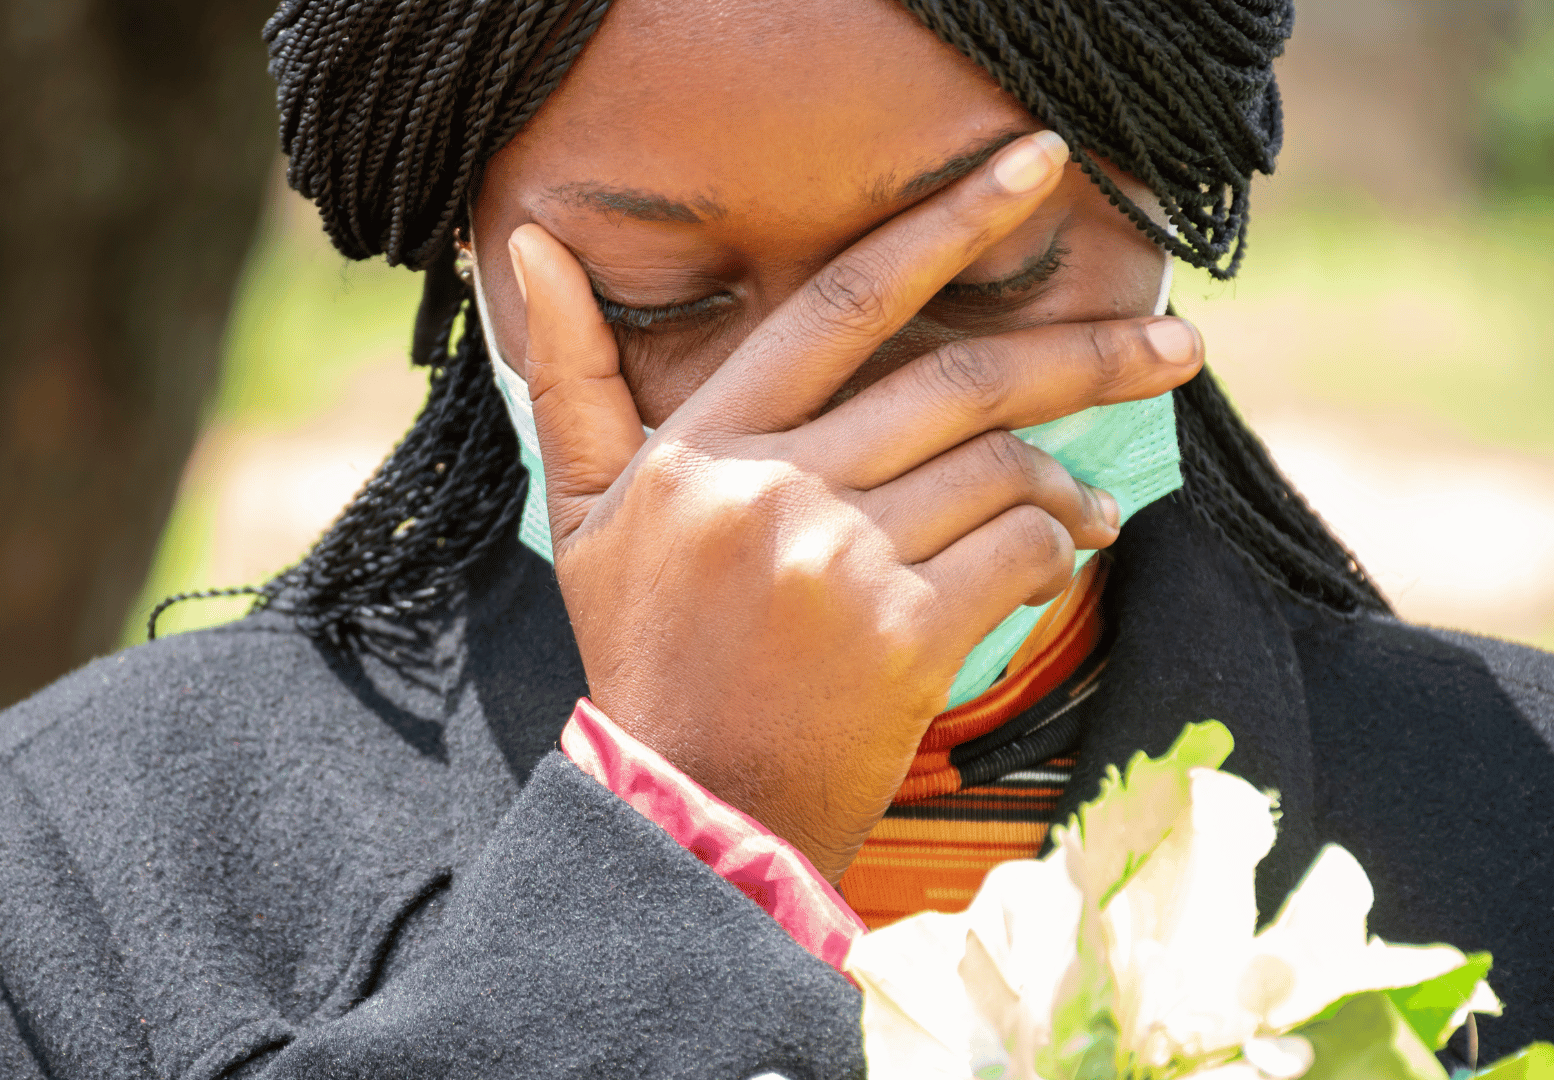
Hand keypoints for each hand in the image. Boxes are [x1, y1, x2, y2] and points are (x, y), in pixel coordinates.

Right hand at [507, 130, 1202, 882]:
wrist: (688, 809)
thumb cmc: (648, 655)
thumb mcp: (584, 514)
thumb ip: (574, 378)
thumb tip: (526, 242)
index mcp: (707, 444)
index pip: (842, 300)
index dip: (948, 222)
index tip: (1038, 169)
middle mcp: (773, 485)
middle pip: (960, 381)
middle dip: (1086, 356)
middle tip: (1177, 345)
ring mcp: (838, 559)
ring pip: (1000, 474)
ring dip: (1063, 489)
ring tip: (1085, 516)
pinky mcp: (901, 634)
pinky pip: (1020, 553)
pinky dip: (1053, 555)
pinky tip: (1047, 570)